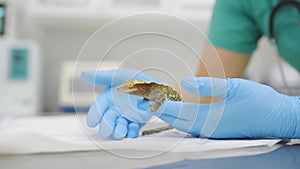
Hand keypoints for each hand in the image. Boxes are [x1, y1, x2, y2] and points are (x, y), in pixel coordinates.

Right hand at [81, 68, 158, 138]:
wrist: (157, 88)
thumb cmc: (138, 80)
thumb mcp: (120, 76)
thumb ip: (102, 77)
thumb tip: (83, 74)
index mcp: (108, 98)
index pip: (98, 108)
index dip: (94, 115)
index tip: (92, 122)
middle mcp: (114, 110)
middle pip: (106, 122)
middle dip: (106, 126)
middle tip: (109, 127)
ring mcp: (124, 118)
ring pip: (117, 129)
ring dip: (118, 131)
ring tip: (122, 130)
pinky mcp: (135, 124)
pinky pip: (131, 131)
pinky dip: (131, 132)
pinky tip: (133, 129)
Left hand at [139, 77, 299, 138]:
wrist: (276, 118)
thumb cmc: (259, 103)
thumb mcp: (234, 87)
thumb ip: (207, 85)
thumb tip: (185, 83)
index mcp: (208, 118)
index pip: (176, 111)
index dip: (161, 103)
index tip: (148, 96)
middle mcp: (206, 129)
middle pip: (176, 120)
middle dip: (161, 110)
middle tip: (148, 99)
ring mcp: (211, 133)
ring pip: (183, 125)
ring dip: (170, 114)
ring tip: (159, 103)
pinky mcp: (216, 133)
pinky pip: (192, 127)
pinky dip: (181, 118)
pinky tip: (179, 111)